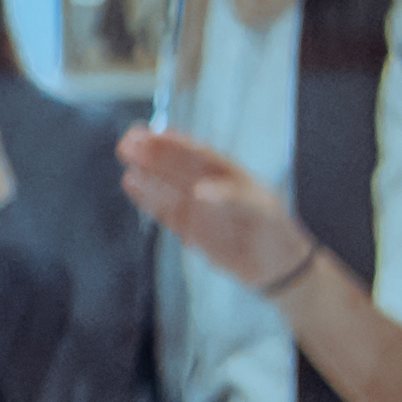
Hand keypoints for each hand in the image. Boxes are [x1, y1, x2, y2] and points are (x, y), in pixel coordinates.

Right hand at [111, 127, 306, 291]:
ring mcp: (198, 208)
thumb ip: (232, 199)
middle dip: (153, 153)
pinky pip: (165, 210)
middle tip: (128, 141)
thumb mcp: (261, 213)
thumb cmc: (274, 233)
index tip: (150, 134)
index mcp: (229, 175)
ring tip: (125, 156)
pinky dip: (149, 197)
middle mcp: (210, 187)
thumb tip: (200, 191)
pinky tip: (132, 183)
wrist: (276, 267)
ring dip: (147, 171)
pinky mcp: (189, 228)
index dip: (173, 143)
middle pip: (177, 167)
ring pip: (167, 185)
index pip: (196, 154)